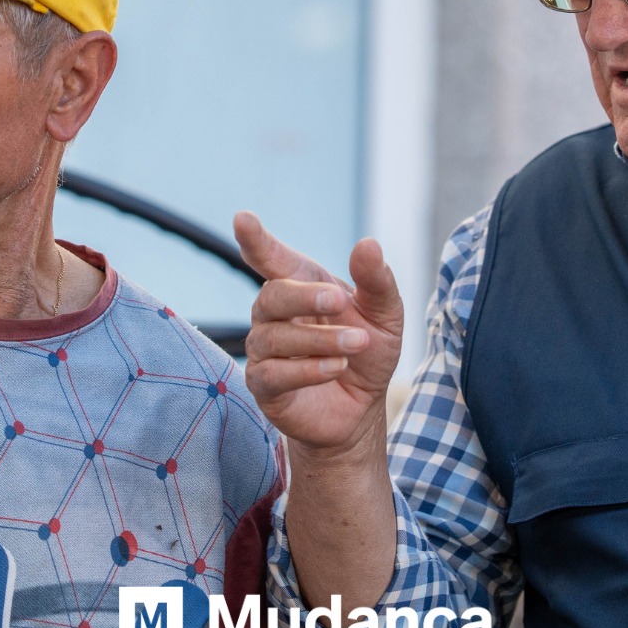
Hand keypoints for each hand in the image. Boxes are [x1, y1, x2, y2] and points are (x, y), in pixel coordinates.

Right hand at [234, 212, 404, 455]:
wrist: (362, 407)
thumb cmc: (367, 352)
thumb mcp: (385, 315)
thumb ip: (376, 281)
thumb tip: (368, 244)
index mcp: (300, 285)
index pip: (270, 258)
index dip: (255, 239)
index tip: (243, 219)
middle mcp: (274, 314)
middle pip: (271, 295)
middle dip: (305, 297)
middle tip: (341, 301)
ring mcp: (264, 350)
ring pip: (274, 337)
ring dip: (320, 339)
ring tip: (357, 345)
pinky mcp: (264, 386)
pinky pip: (273, 373)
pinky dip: (307, 369)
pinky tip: (336, 367)